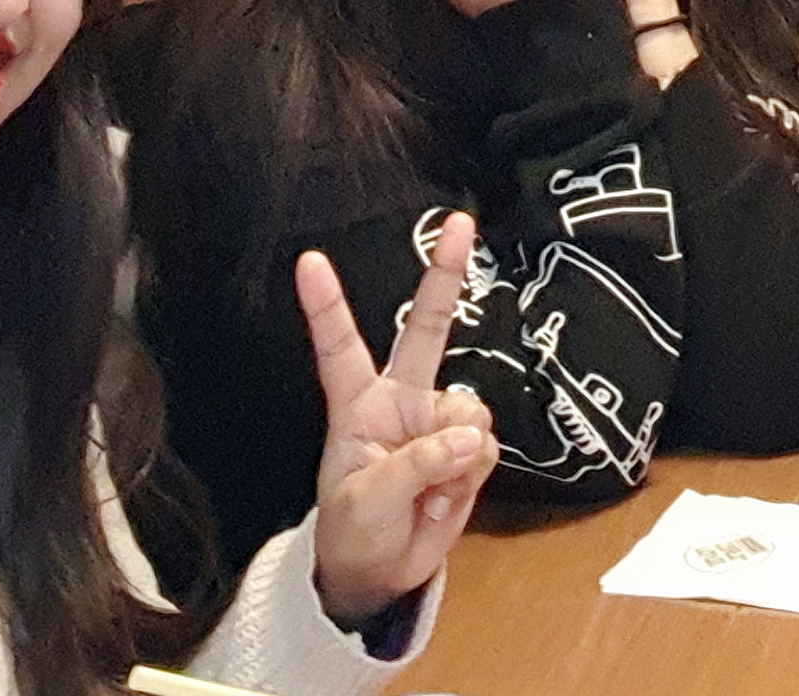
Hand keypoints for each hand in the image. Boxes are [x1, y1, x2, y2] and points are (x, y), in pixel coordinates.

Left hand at [302, 211, 499, 627]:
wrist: (381, 574)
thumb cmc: (353, 530)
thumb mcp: (365, 499)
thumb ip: (416, 464)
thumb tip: (470, 436)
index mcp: (358, 404)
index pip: (339, 346)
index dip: (326, 305)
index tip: (309, 260)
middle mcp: (402, 399)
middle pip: (428, 328)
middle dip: (447, 273)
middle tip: (462, 224)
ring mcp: (439, 421)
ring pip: (470, 407)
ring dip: (457, 455)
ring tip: (427, 492)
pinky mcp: (470, 449)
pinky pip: (488, 446)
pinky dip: (471, 475)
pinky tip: (446, 496)